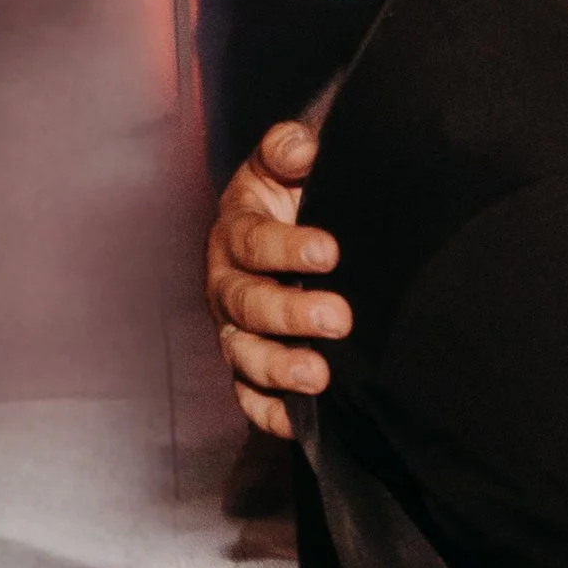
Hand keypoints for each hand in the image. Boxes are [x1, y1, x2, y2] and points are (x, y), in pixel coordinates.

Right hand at [207, 119, 352, 433]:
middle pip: (247, 305)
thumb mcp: (292, 164)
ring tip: (318, 376)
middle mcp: (228, 283)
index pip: (253, 242)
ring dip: (279, 367)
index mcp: (237, 231)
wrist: (301, 230)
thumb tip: (301, 144)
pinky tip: (298, 423)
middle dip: (290, 313)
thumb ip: (291, 149)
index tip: (330, 252)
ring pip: (244, 354)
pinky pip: (249, 395)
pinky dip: (269, 412)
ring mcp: (236, 329)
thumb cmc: (299, 195)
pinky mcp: (250, 367)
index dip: (287, 248)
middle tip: (339, 318)